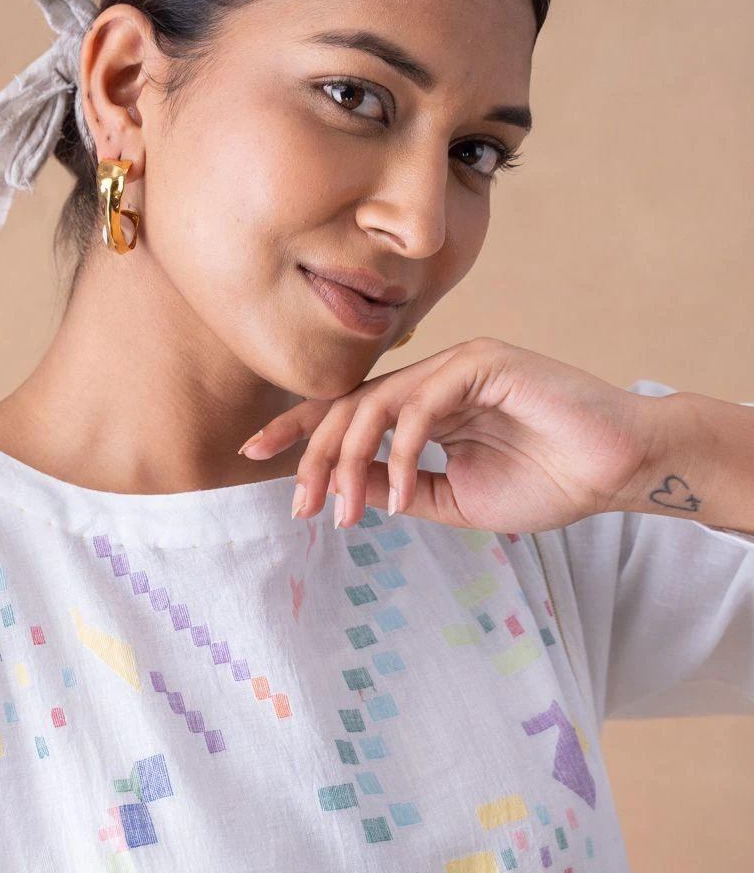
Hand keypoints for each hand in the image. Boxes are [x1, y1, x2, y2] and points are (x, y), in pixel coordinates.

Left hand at [239, 337, 663, 532]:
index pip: (349, 412)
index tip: (255, 458)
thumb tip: (351, 491)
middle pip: (349, 407)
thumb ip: (404, 489)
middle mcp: (435, 378)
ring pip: (376, 404)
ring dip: (349, 462)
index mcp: (426, 405)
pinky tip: (396, 489)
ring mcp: (459, 365)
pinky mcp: (486, 362)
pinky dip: (401, 449)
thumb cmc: (549, 481)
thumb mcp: (457, 499)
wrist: (616, 472)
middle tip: (299, 505)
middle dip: (313, 456)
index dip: (300, 431)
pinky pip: (422, 404)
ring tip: (341, 510)